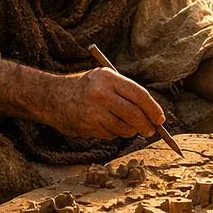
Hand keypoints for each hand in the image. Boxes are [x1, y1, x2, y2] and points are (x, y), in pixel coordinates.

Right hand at [40, 67, 165, 139]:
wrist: (52, 97)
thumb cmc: (85, 87)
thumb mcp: (104, 79)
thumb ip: (126, 92)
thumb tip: (152, 112)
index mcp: (108, 78)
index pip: (139, 95)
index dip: (153, 109)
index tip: (161, 119)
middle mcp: (100, 93)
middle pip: (134, 114)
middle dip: (147, 125)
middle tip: (152, 130)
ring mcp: (93, 111)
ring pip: (124, 128)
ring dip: (131, 131)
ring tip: (130, 128)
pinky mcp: (87, 126)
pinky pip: (111, 134)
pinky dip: (115, 133)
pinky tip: (107, 125)